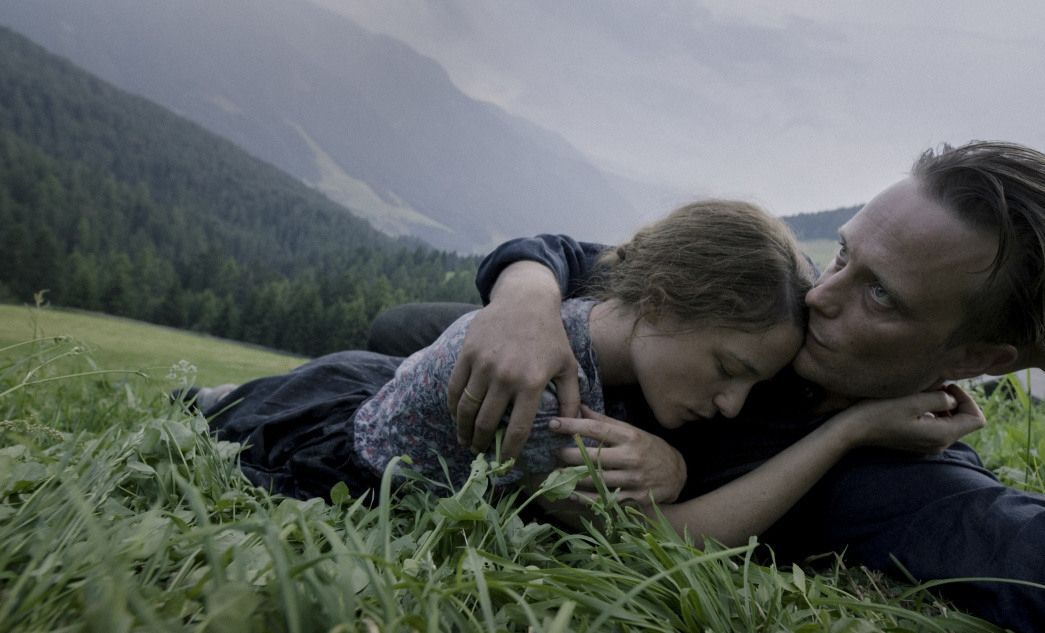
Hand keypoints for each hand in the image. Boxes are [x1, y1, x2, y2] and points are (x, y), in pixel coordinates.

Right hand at [448, 262, 580, 457]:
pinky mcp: (468, 353)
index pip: (519, 428)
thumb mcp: (567, 365)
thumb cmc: (551, 336)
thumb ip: (571, 398)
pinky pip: (454, 387)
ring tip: (465, 441)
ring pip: (467, 408)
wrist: (526, 300)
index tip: (505, 463)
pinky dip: (452, 406)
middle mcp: (506, 375)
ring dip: (463, 430)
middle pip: (487, 422)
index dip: (510, 451)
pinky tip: (456, 416)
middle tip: (480, 453)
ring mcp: (484, 364)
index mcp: (532, 382)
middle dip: (482, 444)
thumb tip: (571, 429)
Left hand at [551, 406, 686, 503]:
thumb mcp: (631, 430)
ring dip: (573, 477)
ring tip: (556, 473)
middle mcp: (631, 457)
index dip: (572, 425)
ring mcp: (633, 479)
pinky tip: (571, 494)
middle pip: (593, 456)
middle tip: (553, 453)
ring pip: (596, 479)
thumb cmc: (649, 448)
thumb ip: (604, 421)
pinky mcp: (634, 498)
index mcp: (629, 436)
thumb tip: (579, 406)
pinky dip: (585, 498)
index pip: (596, 428)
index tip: (553, 423)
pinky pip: (605, 499)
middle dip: (569, 454)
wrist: (677, 474)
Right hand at [840, 384, 985, 453]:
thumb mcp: (912, 400)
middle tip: (932, 387)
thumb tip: (951, 399)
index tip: (946, 387)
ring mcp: (929, 445)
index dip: (968, 399)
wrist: (854, 430)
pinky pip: (936, 427)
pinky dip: (931, 413)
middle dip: (954, 401)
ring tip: (921, 395)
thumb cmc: (880, 412)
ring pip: (951, 423)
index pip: (976, 419)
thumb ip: (940, 398)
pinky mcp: (918, 443)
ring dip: (941, 406)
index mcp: (942, 435)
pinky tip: (912, 406)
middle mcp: (939, 444)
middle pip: (965, 421)